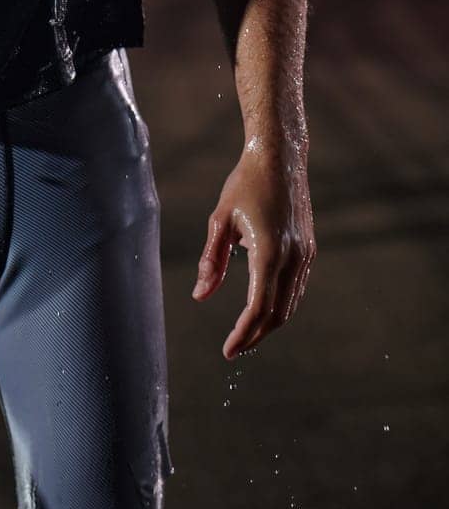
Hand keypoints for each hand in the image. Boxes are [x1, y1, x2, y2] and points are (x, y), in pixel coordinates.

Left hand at [191, 144, 315, 359]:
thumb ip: (213, 260)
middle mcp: (293, 258)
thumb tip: (200, 296)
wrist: (280, 157)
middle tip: (234, 349)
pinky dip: (281, 305)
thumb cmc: (244, 183)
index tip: (228, 351)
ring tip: (246, 333)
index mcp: (268, 251)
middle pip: (278, 314)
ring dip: (269, 322)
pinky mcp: (309, 249)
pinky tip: (263, 306)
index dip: (244, 334)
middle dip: (256, 335)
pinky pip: (296, 288)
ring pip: (290, 304)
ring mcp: (305, 254)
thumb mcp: (220, 220)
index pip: (258, 307)